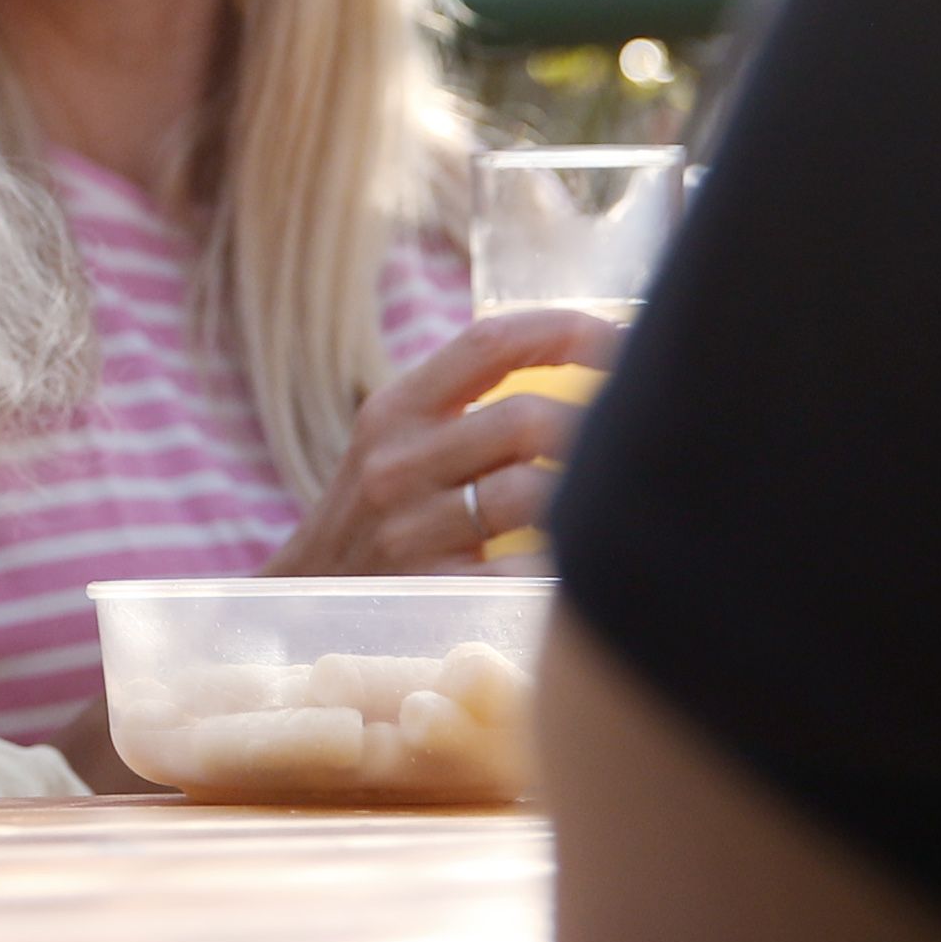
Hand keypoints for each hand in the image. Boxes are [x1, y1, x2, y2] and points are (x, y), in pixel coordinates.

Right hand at [269, 305, 625, 572]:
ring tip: (612, 501)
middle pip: (524, 420)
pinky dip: (564, 565)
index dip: (567, 332)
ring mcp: (410, 531)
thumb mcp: (396, 447)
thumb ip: (465, 407)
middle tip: (635, 441)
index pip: (489, 341)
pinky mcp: (431, 594)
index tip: (622, 342)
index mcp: (395, 411)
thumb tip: (586, 368)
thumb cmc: (378, 520)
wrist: (306, 609)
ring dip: (585, 497)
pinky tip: (582, 565)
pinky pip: (525, 571)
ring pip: (533, 493)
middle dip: (593, 428)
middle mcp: (396, 463)